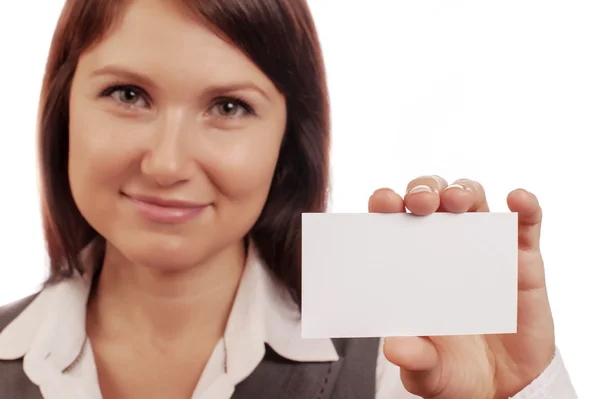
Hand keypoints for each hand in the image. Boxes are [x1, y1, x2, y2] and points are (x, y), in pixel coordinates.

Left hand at [369, 176, 554, 398]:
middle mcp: (443, 245)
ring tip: (458, 201)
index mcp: (411, 262)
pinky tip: (518, 200)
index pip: (393, 220)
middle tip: (421, 202)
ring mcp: (483, 248)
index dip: (386, 203)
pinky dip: (524, 207)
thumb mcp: (428, 368)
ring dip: (463, 190)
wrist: (501, 386)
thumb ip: (414, 357)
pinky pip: (525, 225)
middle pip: (432, 197)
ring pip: (473, 199)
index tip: (385, 202)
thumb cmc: (452, 366)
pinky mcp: (522, 260)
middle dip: (424, 189)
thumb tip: (395, 347)